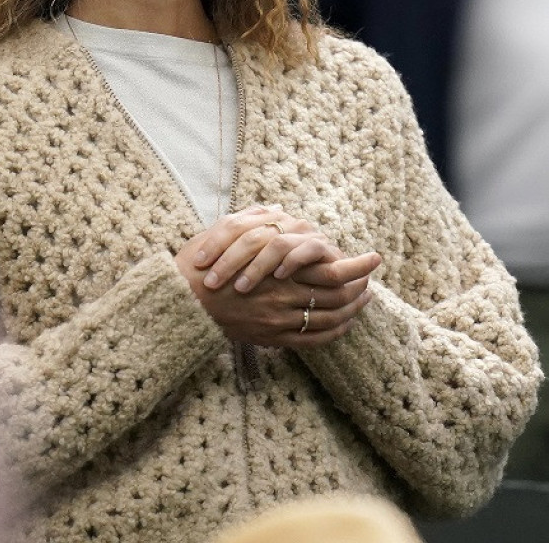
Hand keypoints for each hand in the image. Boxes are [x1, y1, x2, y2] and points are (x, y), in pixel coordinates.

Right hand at [175, 207, 379, 347]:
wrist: (180, 300)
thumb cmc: (202, 262)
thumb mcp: (228, 230)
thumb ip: (258, 221)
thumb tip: (280, 213)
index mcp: (279, 266)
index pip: (331, 269)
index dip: (357, 266)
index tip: (374, 258)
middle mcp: (284, 294)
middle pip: (337, 296)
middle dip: (360, 289)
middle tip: (371, 282)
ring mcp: (279, 319)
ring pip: (329, 319)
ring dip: (350, 311)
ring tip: (362, 302)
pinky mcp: (271, 337)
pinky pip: (312, 340)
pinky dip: (332, 334)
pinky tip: (341, 326)